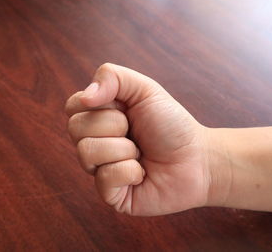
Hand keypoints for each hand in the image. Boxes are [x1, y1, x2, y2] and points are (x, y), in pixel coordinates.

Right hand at [65, 63, 226, 215]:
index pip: (73, 106)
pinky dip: (130, 171)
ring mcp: (100, 169)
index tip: (125, 109)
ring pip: (86, 153)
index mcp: (100, 117)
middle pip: (75, 128)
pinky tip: (142, 172)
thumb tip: (85, 96)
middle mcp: (95, 142)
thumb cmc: (172, 125)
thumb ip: (112, 77)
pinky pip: (103, 178)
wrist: (198, 159)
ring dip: (123, 149)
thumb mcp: (145, 89)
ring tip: (140, 153)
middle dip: (114, 125)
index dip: (99, 104)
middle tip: (136, 132)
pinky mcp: (110, 194)